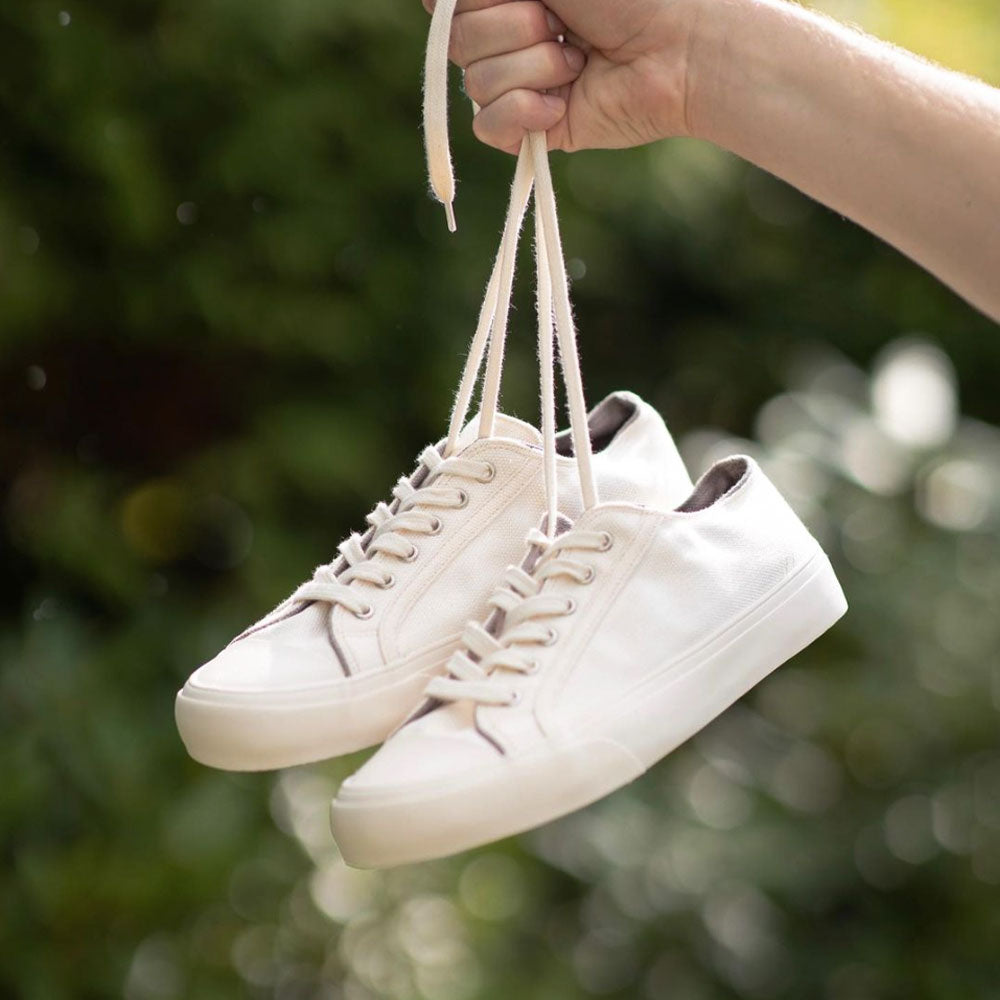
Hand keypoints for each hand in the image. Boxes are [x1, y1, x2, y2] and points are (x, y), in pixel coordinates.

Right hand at [425, 0, 700, 152]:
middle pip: (455, 41)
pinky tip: (563, 102)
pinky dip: (524, 113)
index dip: (469, 0)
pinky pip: (488, 127)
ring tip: (579, 60)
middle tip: (563, 23)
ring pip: (475, 82)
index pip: (446, 3)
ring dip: (534, 66)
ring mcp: (519, 86)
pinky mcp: (533, 130)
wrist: (677, 47)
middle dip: (512, 27)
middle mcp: (507, 38)